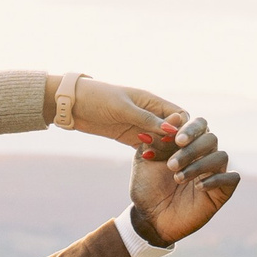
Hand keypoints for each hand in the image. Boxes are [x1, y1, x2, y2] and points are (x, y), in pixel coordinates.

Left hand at [48, 77, 190, 149]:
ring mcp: (141, 126)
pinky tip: (146, 158)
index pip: (180, 114)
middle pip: (173, 130)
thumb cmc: (97, 98)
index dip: (183, 128)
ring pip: (162, 141)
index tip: (179, 140)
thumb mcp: (123, 108)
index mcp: (152, 101)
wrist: (72, 104)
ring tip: (153, 154)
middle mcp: (150, 114)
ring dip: (162, 149)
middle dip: (173, 142)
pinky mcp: (130, 137)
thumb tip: (172, 129)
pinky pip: (147, 147)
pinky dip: (150, 153)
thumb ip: (146, 119)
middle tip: (167, 151)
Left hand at [130, 113, 238, 243]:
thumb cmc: (146, 187)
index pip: (199, 125)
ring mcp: (214, 173)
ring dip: (199, 165)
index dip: (191, 129)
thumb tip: (174, 117)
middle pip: (211, 138)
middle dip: (191, 150)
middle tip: (171, 164)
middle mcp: (204, 155)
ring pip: (221, 156)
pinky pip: (232, 178)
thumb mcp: (145, 160)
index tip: (177, 139)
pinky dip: (216, 179)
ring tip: (177, 178)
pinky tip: (198, 187)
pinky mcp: (221, 192)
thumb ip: (156, 139)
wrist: (148, 217)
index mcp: (187, 144)